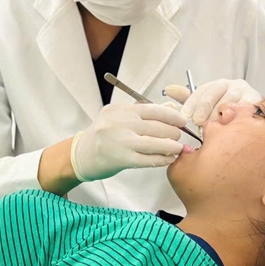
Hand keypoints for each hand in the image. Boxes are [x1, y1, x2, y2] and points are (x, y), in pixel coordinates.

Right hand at [71, 103, 186, 181]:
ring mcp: (121, 141)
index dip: (172, 115)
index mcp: (121, 110)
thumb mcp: (119, 117)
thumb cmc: (103, 136)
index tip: (182, 121)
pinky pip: (149, 159)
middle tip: (179, 137)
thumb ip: (144, 112)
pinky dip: (162, 159)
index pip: (153, 109)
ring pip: (156, 143)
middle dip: (174, 132)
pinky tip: (168, 159)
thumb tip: (171, 106)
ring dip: (172, 146)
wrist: (82, 155)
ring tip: (177, 148)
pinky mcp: (122, 159)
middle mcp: (121, 123)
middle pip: (158, 126)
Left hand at [164, 79, 261, 125]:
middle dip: (204, 108)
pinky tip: (230, 124)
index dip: (192, 102)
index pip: (201, 90)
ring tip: (213, 126)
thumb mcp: (205, 105)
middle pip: (215, 93)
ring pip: (229, 100)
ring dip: (219, 114)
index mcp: (217, 85)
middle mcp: (231, 85)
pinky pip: (246, 107)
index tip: (185, 115)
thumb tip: (168, 89)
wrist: (253, 118)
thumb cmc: (225, 112)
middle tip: (198, 121)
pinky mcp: (257, 101)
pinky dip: (237, 116)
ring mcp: (245, 91)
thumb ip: (187, 99)